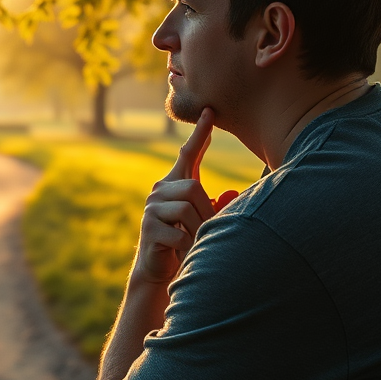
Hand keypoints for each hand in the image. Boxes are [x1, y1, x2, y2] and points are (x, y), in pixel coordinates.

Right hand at [133, 108, 238, 284]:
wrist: (159, 267)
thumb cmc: (184, 239)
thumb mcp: (202, 220)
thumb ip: (216, 205)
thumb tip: (231, 194)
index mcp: (174, 183)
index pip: (188, 153)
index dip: (200, 134)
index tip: (210, 112)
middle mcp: (160, 190)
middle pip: (193, 187)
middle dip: (206, 211)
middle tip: (206, 231)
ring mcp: (152, 207)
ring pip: (187, 209)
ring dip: (198, 230)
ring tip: (193, 242)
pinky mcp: (149, 227)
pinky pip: (180, 232)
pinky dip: (187, 245)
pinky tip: (180, 251)